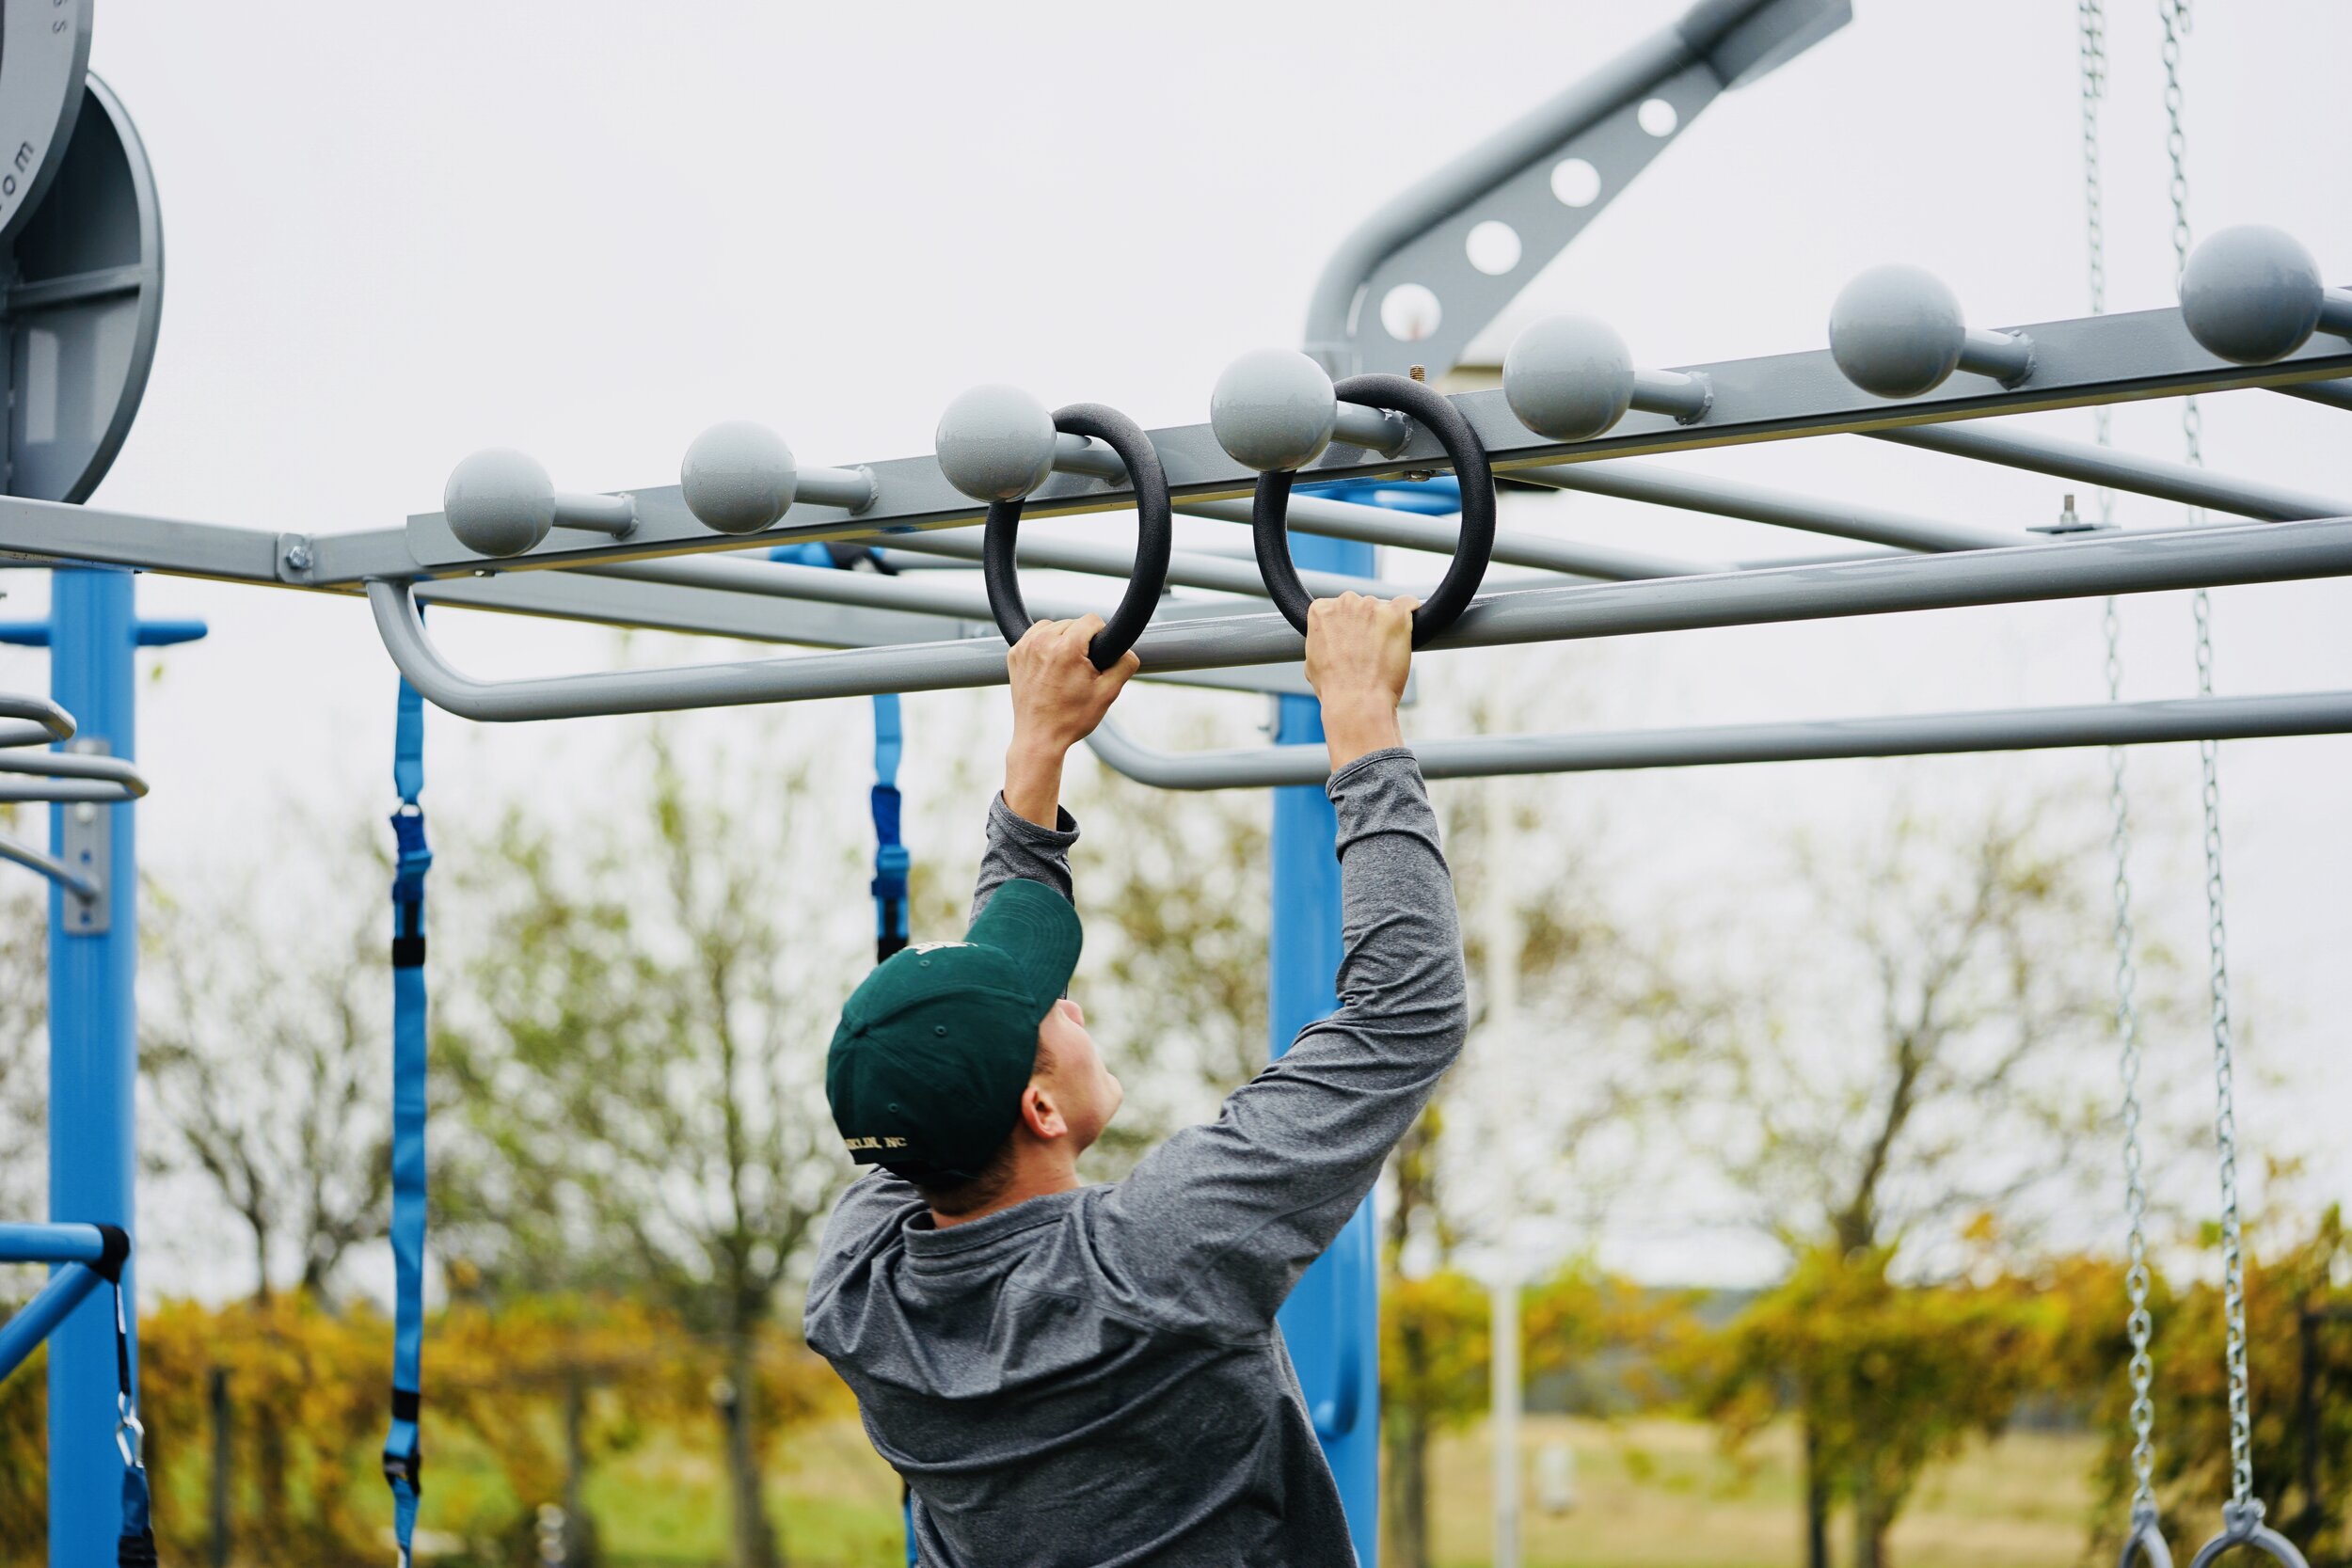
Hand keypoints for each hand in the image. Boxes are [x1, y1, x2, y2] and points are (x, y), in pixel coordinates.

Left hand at [1004, 616, 1139, 824]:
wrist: (1039, 738)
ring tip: (1066, 666)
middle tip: (1082, 668)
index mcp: (1066, 649)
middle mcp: (1042, 642)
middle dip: (1082, 640)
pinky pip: (1035, 635)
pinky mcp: (1015, 654)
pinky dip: (1045, 643)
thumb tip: (1129, 650)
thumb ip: (1125, 664)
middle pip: (1073, 622)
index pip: (1092, 620)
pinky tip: (1051, 664)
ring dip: (1063, 639)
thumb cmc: (1072, 718)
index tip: (1100, 654)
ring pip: (1053, 626)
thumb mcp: (1108, 693)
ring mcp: (1025, 647)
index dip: (1102, 635)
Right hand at [1303, 592, 1415, 772]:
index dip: (1345, 626)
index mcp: (1322, 610)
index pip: (1337, 607)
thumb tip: (1330, 640)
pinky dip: (1410, 613)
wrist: (1356, 701)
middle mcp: (1345, 602)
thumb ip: (1322, 639)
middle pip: (1360, 605)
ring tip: (1382, 654)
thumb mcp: (1313, 659)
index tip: (1351, 640)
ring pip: (1384, 608)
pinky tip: (1406, 631)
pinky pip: (1408, 603)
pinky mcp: (1396, 614)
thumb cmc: (1334, 688)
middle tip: (1368, 650)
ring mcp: (1372, 606)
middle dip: (1365, 624)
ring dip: (1385, 625)